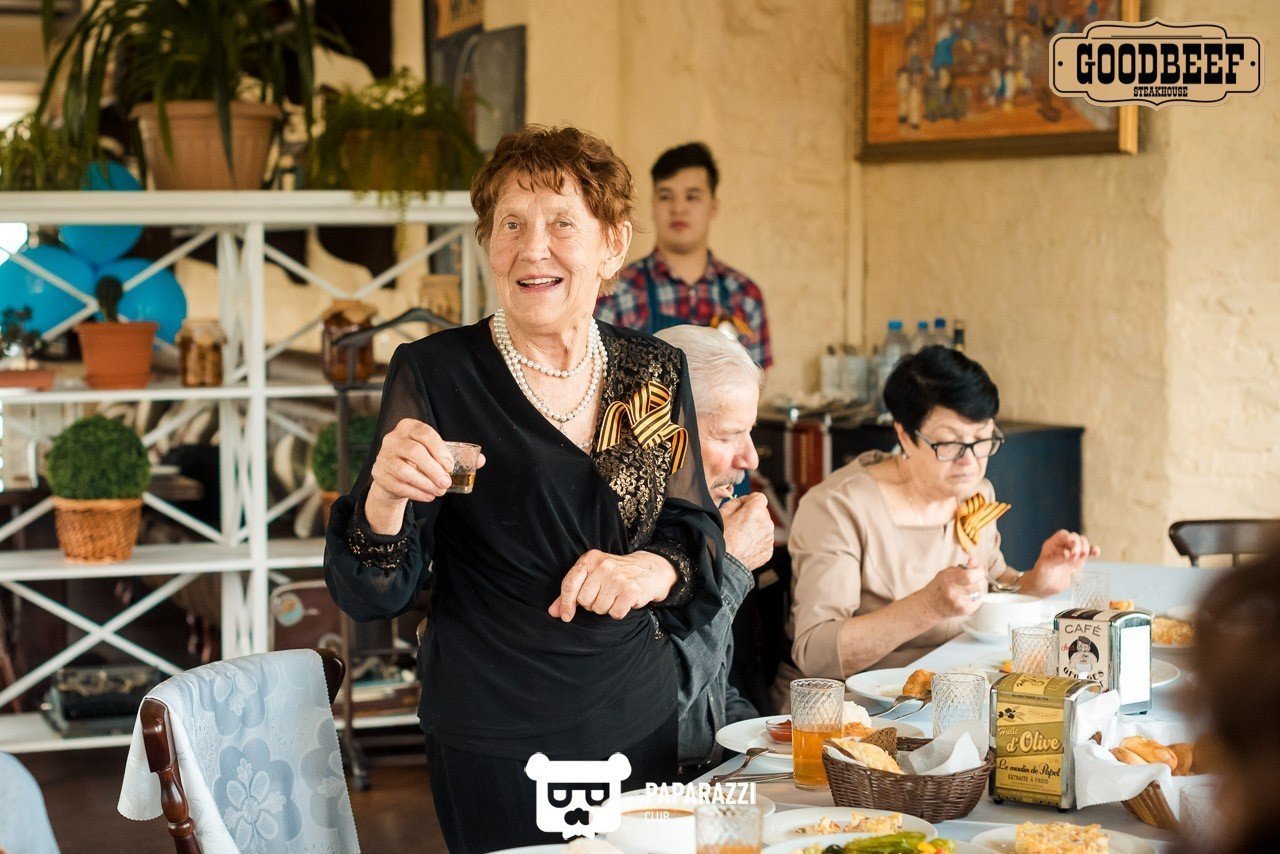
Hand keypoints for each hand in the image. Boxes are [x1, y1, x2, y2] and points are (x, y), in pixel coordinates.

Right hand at [368, 418, 485, 504]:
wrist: (395, 475)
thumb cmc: (420, 460)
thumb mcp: (436, 453)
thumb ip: (457, 455)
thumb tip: (481, 460)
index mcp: (408, 426)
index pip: (424, 433)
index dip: (439, 450)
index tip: (450, 466)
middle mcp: (392, 438)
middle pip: (414, 452)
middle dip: (433, 469)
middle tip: (446, 483)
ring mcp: (383, 456)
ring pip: (404, 470)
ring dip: (425, 483)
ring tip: (439, 492)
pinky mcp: (378, 474)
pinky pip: (397, 485)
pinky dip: (416, 492)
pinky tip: (428, 496)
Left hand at [548, 550, 676, 621]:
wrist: (651, 569)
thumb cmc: (617, 575)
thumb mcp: (594, 576)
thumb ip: (572, 593)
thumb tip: (554, 612)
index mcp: (590, 559)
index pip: (570, 583)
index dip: (565, 602)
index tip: (566, 616)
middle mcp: (603, 565)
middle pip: (584, 600)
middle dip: (593, 604)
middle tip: (605, 595)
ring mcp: (618, 577)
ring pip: (599, 608)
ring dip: (607, 608)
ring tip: (617, 596)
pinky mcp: (631, 590)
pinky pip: (615, 614)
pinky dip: (619, 612)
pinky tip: (626, 601)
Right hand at [721, 493, 772, 570]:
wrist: (725, 565)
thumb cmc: (721, 539)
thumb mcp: (722, 513)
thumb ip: (735, 502)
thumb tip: (742, 501)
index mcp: (756, 511)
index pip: (759, 497)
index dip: (749, 500)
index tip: (741, 507)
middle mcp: (767, 523)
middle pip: (762, 512)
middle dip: (753, 515)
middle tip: (738, 524)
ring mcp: (770, 538)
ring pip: (764, 527)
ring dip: (755, 528)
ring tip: (740, 537)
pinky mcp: (769, 551)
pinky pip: (764, 541)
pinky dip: (757, 542)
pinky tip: (744, 547)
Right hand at [920, 558, 986, 619]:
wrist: (930, 606)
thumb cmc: (938, 587)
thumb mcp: (947, 573)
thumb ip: (963, 567)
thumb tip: (975, 559)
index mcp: (948, 579)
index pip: (970, 576)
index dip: (979, 571)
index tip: (979, 569)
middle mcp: (953, 592)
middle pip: (978, 584)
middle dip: (981, 579)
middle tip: (977, 577)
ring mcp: (959, 602)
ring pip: (981, 592)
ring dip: (981, 587)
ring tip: (973, 585)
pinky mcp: (964, 610)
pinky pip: (979, 600)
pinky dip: (979, 596)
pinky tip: (972, 594)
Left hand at [1022, 530, 1100, 596]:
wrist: (1045, 587)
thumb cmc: (1040, 574)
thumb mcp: (1045, 566)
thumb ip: (1056, 559)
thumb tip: (1068, 554)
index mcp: (1053, 544)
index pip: (1063, 534)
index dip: (1069, 537)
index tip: (1070, 545)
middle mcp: (1063, 547)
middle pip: (1075, 538)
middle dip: (1077, 545)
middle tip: (1074, 556)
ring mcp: (1072, 554)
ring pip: (1083, 545)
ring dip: (1086, 548)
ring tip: (1083, 556)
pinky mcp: (1078, 562)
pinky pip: (1088, 555)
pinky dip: (1093, 552)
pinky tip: (1096, 552)